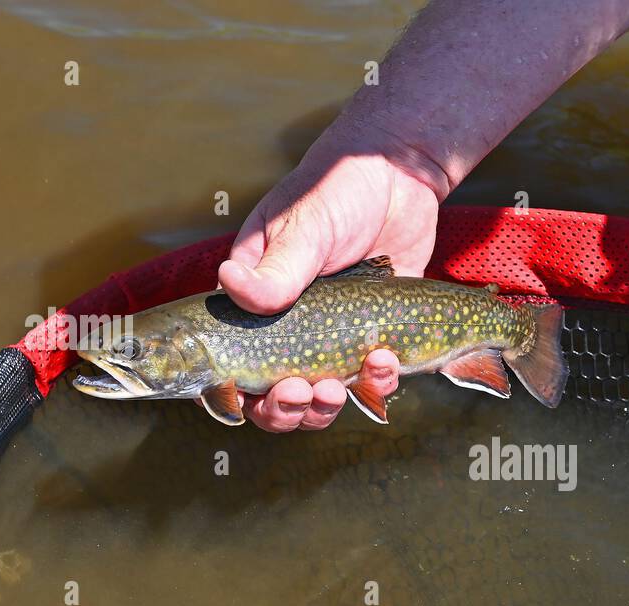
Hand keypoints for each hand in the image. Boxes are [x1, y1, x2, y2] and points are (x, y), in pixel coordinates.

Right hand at [218, 142, 439, 430]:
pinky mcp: (373, 339)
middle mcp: (288, 327)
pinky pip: (369, 379)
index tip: (251, 395)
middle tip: (301, 392)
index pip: (228, 364)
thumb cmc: (338, 189)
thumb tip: (228, 282)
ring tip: (338, 387)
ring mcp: (332, 337)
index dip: (234, 394)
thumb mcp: (304, 227)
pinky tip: (385, 360)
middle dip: (286, 408)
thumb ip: (276, 268)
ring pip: (321, 398)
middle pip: (273, 396)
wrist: (400, 176)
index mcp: (253, 301)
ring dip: (326, 406)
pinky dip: (376, 381)